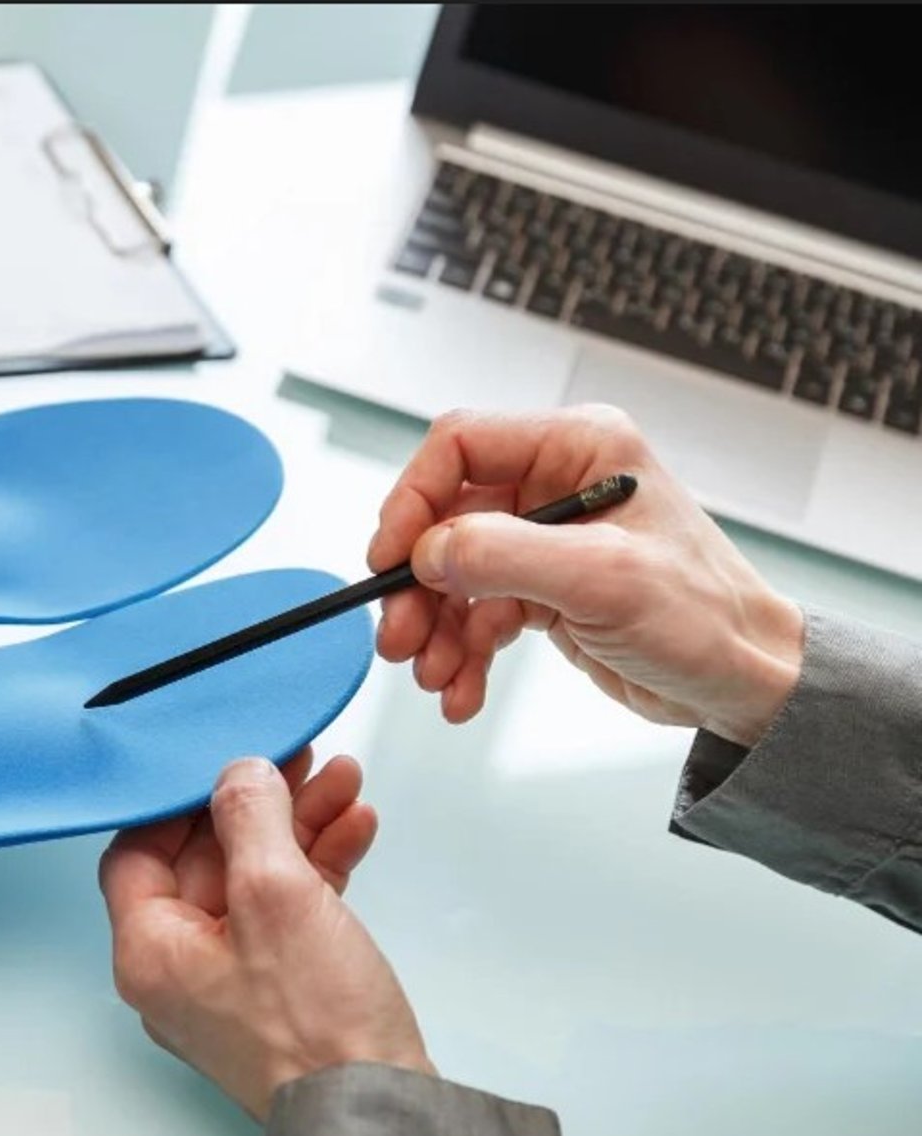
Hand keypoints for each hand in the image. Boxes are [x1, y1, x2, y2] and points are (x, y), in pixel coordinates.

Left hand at [100, 752, 428, 1119]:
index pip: (138, 852)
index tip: (223, 759)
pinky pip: (291, 911)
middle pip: (205, 859)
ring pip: (256, 880)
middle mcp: (180, 970)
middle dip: (258, 804)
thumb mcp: (277, 893)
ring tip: (342, 781)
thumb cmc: (316, 1029)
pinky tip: (354, 828)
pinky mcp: (285, 993)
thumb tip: (239, 774)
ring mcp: (234, 983)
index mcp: (150, 951)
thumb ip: (251, 817)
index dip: (181, 799)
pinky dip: (320, 868)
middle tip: (297, 757)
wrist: (379, 1114)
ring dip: (299, 826)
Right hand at [370, 405, 803, 744]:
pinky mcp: (542, 588)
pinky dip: (460, 654)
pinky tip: (461, 690)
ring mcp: (547, 538)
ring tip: (436, 678)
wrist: (744, 684)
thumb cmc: (707, 618)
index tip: (390, 558)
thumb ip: (505, 554)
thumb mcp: (602, 579)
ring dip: (434, 630)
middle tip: (401, 638)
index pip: (460, 445)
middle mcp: (558, 484)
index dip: (413, 500)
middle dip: (418, 586)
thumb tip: (427, 552)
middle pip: (445, 519)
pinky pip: (474, 613)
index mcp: (579, 448)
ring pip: (452, 573)